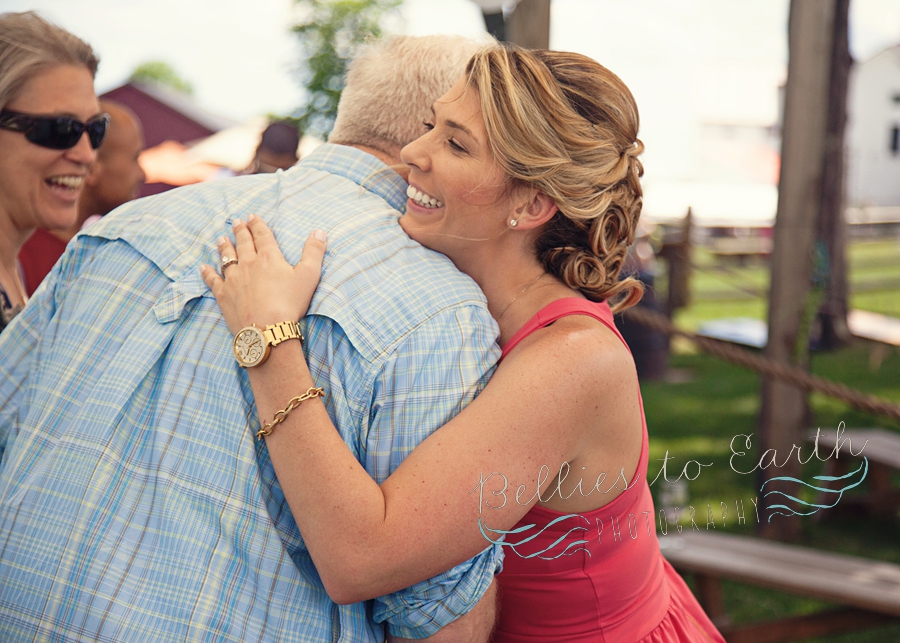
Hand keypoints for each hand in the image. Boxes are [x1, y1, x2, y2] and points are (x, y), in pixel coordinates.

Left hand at [200, 214, 326, 334]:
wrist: (268, 329)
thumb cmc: (290, 303)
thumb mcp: (309, 276)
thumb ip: (314, 252)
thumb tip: (319, 232)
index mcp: (269, 257)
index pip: (262, 235)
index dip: (257, 224)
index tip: (252, 216)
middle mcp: (248, 264)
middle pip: (243, 243)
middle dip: (240, 231)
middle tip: (236, 222)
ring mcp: (234, 279)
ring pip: (226, 258)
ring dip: (224, 247)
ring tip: (221, 238)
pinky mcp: (224, 295)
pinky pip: (213, 280)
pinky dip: (208, 272)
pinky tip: (204, 267)